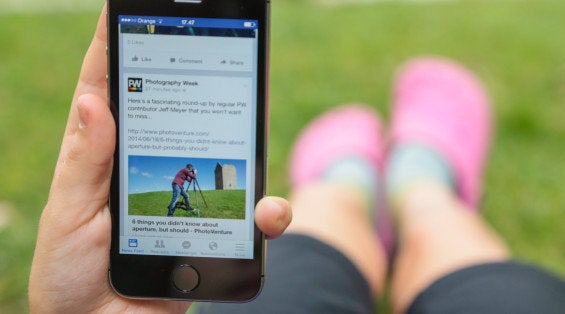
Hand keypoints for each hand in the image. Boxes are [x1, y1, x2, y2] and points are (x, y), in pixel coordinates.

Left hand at [28, 6, 290, 312]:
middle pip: (177, 109)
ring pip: (221, 155)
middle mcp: (148, 166)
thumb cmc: (69, 275)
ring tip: (253, 114)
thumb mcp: (71, 216)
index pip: (112, 92)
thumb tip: (94, 100)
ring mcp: (183, 196)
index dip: (117, 48)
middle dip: (195, 73)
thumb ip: (87, 162)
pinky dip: (266, 213)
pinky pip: (248, 216)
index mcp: (106, 157)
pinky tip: (269, 214)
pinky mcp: (210, 229)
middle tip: (208, 36)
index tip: (123, 10)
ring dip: (241, 137)